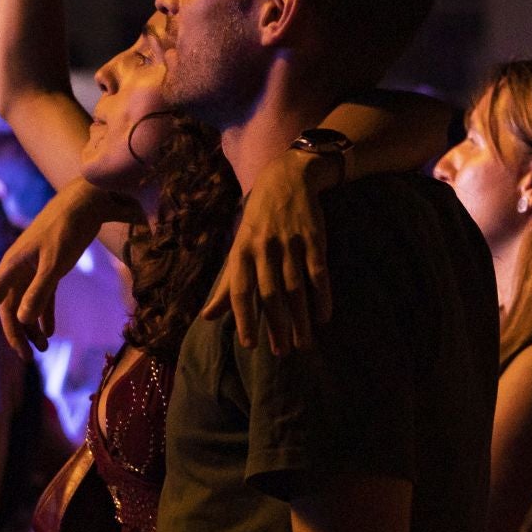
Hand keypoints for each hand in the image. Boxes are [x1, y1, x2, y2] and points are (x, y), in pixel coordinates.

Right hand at [0, 178, 131, 358]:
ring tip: (43, 349)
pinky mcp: (50, 267)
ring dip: (31, 327)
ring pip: (25, 304)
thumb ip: (39, 291)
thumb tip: (21, 321)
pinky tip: (50, 332)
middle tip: (27, 359)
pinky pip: (41, 296)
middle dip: (15, 335)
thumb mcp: (55, 262)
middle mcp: (17, 269)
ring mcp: (33, 268)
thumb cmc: (67, 228)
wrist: (86, 202)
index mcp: (11, 266)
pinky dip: (44, 314)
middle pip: (8, 309)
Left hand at [201, 149, 333, 354]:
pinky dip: (322, 297)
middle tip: (282, 353)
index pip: (241, 291)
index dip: (244, 318)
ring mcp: (290, 244)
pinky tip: (324, 317)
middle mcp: (264, 249)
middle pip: (271, 294)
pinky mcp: (313, 239)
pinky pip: (318, 273)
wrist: (287, 179)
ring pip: (295, 288)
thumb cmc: (258, 221)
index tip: (250, 344)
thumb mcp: (238, 248)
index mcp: (242, 252)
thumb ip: (227, 284)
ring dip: (300, 318)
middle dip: (277, 326)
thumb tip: (207, 317)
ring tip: (303, 343)